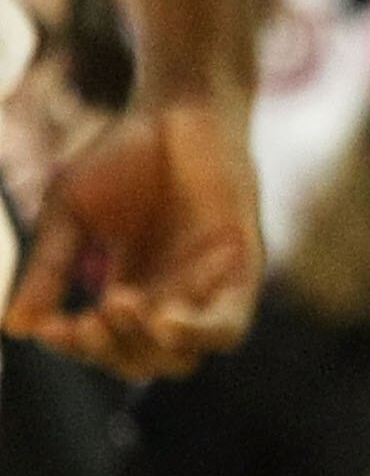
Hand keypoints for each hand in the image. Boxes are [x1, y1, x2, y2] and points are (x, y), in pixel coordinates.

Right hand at [5, 94, 260, 375]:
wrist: (179, 113)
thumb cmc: (124, 158)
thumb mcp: (70, 215)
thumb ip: (49, 269)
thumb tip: (14, 328)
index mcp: (128, 291)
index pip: (102, 345)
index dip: (75, 347)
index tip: (48, 329)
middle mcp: (169, 300)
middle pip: (142, 362)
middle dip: (107, 350)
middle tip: (86, 321)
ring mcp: (206, 291)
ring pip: (182, 358)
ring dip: (144, 346)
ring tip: (115, 308)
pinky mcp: (242, 275)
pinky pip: (227, 328)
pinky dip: (195, 334)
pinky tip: (163, 322)